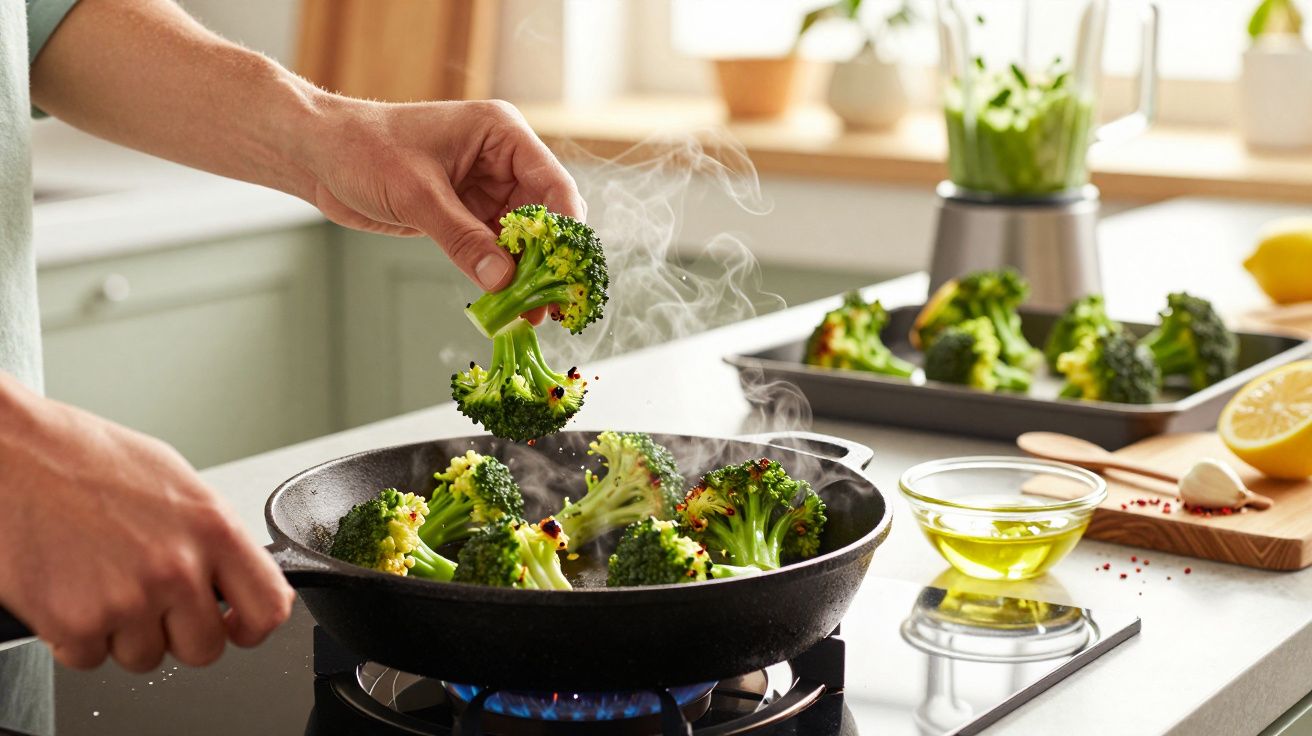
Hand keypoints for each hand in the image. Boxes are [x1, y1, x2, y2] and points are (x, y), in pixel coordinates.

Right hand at [0, 376, 294, 671]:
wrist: (13, 454)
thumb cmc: (86, 458)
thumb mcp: (175, 482)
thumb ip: (210, 535)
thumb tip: (233, 573)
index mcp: (213, 528)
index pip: (267, 608)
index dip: (251, 626)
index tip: (235, 625)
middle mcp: (177, 568)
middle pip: (205, 649)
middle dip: (180, 634)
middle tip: (154, 602)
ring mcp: (127, 600)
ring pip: (146, 657)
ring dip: (126, 633)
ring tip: (103, 581)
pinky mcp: (74, 624)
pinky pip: (91, 658)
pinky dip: (78, 635)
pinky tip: (70, 590)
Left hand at [300, 97, 585, 297]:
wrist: (319, 155)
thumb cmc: (363, 148)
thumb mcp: (417, 194)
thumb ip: (462, 238)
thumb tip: (503, 280)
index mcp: (501, 134)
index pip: (552, 183)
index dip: (564, 228)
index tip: (566, 270)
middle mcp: (501, 160)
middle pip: (544, 216)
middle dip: (547, 260)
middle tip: (551, 303)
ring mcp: (485, 188)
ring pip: (522, 239)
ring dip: (525, 274)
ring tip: (530, 314)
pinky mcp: (465, 214)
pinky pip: (494, 249)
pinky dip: (500, 275)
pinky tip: (505, 304)